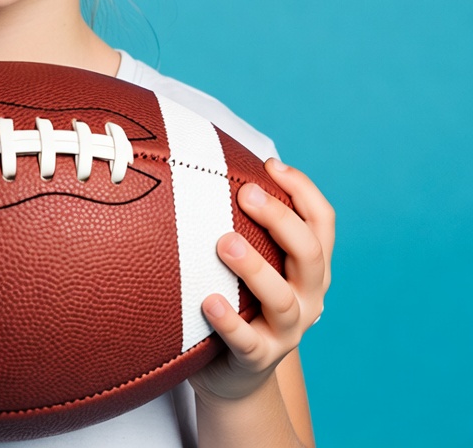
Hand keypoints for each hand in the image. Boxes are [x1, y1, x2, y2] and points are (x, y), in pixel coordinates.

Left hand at [190, 159, 333, 402]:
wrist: (237, 373)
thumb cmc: (242, 298)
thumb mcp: (255, 258)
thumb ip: (245, 219)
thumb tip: (209, 158)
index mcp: (311, 266)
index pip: (323, 221)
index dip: (303, 189)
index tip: (270, 166)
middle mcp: (309, 296)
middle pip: (309, 252)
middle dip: (280, 219)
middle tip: (244, 193)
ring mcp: (288, 331)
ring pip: (283, 298)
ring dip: (255, 267)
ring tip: (224, 242)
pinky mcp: (259, 359)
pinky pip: (247, 341)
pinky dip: (230, 321)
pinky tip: (208, 301)